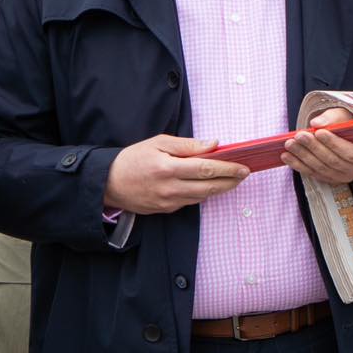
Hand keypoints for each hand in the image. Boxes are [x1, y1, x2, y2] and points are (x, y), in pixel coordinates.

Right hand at [103, 134, 248, 213]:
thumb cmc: (133, 158)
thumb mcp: (158, 142)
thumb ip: (188, 145)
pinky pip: (190, 201)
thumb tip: (213, 144)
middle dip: (230, 181)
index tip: (244, 167)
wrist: (108, 182)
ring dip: (220, 188)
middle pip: (209, 187)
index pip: (206, 169)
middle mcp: (170, 188)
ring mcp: (168, 202)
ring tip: (232, 179)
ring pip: (202, 196)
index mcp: (168, 168)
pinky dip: (202, 193)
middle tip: (245, 174)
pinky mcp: (166, 210)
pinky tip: (209, 185)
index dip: (228, 169)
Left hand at [282, 107, 352, 185]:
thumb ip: (334, 117)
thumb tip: (316, 123)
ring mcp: (345, 177)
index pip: (351, 152)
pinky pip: (314, 174)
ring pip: (322, 169)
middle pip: (334, 162)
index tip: (318, 132)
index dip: (334, 144)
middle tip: (299, 136)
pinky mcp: (332, 179)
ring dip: (303, 157)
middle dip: (314, 148)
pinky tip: (288, 157)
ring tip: (290, 145)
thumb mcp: (349, 116)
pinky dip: (300, 166)